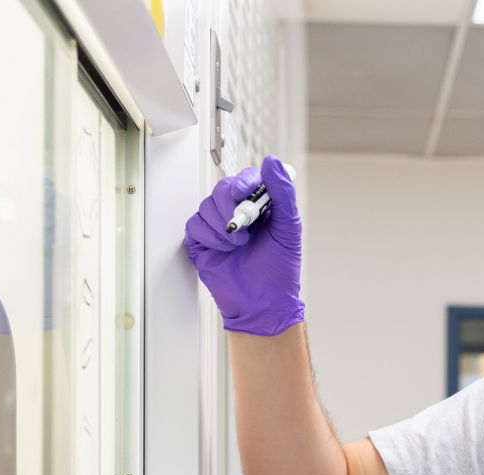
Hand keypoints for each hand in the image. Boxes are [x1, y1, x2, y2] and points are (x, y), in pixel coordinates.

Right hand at [183, 155, 303, 335]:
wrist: (263, 304)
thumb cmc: (279, 271)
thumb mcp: (288, 230)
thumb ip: (283, 195)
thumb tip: (273, 162)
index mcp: (261, 207)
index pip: (246, 180)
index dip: (243, 182)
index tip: (244, 193)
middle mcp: (238, 213)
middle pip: (222, 189)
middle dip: (230, 206)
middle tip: (243, 227)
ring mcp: (218, 227)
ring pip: (207, 207)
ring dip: (222, 227)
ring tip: (238, 245)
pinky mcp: (202, 241)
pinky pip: (195, 225)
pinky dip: (209, 236)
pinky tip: (224, 250)